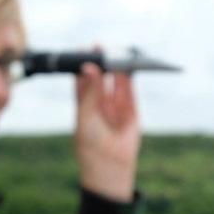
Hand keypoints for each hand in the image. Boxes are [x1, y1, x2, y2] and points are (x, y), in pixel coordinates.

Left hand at [73, 61, 140, 201]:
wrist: (109, 166)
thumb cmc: (90, 145)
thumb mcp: (85, 115)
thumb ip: (90, 91)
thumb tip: (89, 67)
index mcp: (84, 105)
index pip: (82, 80)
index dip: (83, 65)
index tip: (83, 49)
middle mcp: (100, 103)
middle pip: (100, 77)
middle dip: (100, 62)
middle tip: (99, 47)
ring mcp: (116, 106)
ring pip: (116, 81)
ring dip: (115, 67)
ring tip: (113, 53)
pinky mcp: (131, 110)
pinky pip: (130, 90)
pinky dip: (129, 77)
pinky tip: (126, 66)